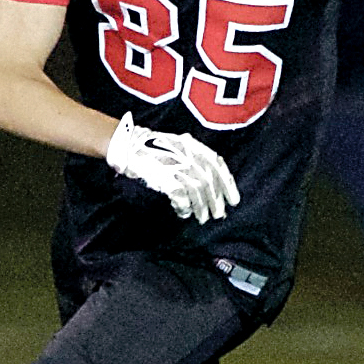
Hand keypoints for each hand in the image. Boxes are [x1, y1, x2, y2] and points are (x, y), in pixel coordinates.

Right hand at [105, 113, 239, 222]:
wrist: (130, 145)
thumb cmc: (155, 148)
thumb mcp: (180, 147)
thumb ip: (196, 160)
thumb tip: (211, 186)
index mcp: (194, 146)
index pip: (218, 166)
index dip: (228, 184)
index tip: (233, 200)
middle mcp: (189, 155)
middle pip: (209, 182)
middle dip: (216, 201)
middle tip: (219, 215)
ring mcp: (177, 166)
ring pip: (197, 191)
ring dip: (202, 208)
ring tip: (202, 218)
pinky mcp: (165, 177)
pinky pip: (181, 196)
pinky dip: (184, 207)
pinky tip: (184, 212)